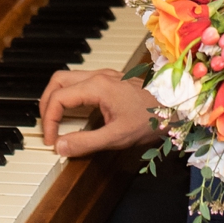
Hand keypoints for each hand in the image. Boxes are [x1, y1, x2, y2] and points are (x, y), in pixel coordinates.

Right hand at [38, 69, 165, 157]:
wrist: (177, 107)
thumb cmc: (152, 119)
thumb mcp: (117, 136)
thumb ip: (86, 142)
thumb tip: (60, 147)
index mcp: (96, 86)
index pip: (58, 98)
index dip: (49, 121)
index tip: (52, 141)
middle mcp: (98, 76)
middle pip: (57, 81)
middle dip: (46, 104)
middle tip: (47, 127)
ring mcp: (104, 75)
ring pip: (67, 78)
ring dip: (57, 97)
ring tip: (56, 121)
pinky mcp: (110, 79)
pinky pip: (80, 82)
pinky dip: (70, 95)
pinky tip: (75, 112)